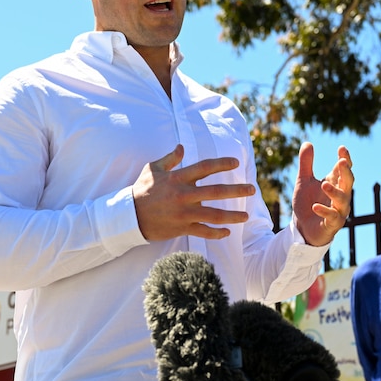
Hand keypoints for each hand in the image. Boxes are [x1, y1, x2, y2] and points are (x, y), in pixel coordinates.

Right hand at [133, 145, 254, 240]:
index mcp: (178, 177)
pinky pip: (203, 231)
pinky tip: (227, 232)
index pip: (205, 167)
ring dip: (232, 215)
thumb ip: (170, 158)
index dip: (222, 164)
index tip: (236, 163)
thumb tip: (182, 147)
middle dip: (236, 190)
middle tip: (252, 189)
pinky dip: (216, 233)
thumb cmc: (141, 190)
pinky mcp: (181, 227)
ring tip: (245, 216)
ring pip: (214, 214)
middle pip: (216, 191)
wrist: (129, 216)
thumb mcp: (152, 169)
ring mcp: (184, 212)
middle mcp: (184, 194)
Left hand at [292, 142, 353, 245]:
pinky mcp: (332, 224)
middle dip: (346, 173)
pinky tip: (315, 206)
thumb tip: (308, 142)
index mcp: (335, 183)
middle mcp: (340, 196)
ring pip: (343, 200)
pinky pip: (332, 217)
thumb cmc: (307, 203)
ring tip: (324, 184)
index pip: (344, 169)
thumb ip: (306, 164)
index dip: (345, 159)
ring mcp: (338, 210)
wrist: (302, 228)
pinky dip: (324, 211)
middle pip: (348, 182)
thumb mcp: (303, 181)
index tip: (341, 148)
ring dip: (335, 192)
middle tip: (342, 162)